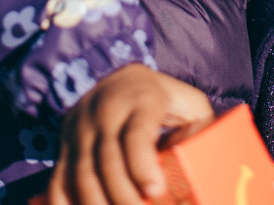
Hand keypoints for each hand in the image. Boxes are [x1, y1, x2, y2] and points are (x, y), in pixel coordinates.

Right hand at [47, 63, 213, 204]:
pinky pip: (58, 181)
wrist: (117, 80)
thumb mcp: (188, 102)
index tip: (156, 191)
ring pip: (81, 175)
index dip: (143, 165)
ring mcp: (80, 130)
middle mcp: (105, 112)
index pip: (137, 134)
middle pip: (108, 160)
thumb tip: (215, 160)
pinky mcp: (64, 147)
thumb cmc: (162, 100)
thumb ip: (202, 127)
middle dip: (123, 196)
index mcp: (140, 100)